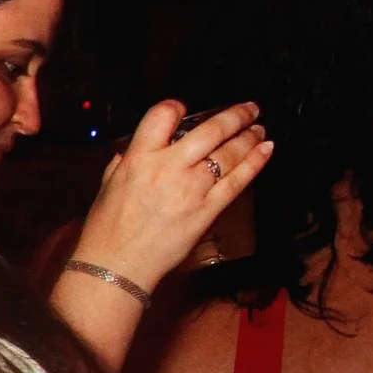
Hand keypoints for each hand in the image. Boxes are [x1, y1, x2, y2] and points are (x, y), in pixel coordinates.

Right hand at [67, 98, 270, 301]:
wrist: (117, 266)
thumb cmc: (106, 229)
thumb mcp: (107, 185)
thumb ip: (124, 162)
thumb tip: (133, 152)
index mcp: (139, 157)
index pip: (163, 114)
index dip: (177, 106)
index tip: (185, 109)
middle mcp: (169, 167)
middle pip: (210, 130)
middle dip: (234, 115)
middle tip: (249, 109)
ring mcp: (192, 189)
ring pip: (228, 153)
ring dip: (248, 136)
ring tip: (258, 128)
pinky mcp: (207, 210)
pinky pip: (237, 181)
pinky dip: (254, 163)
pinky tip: (266, 149)